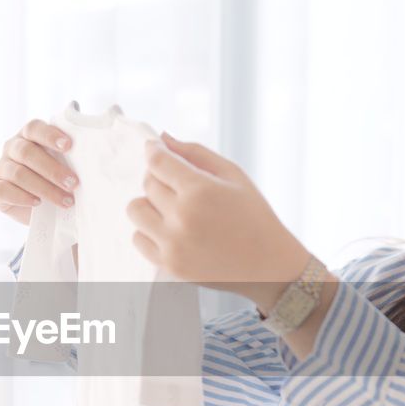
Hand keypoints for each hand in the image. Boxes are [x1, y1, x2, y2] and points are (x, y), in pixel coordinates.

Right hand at [0, 119, 80, 225]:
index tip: (69, 146)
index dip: (50, 135)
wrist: (42, 210)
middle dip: (52, 169)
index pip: (34, 128)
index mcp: (28, 136)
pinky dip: (22, 197)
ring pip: (18, 174)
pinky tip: (38, 203)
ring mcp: (1, 167)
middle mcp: (12, 148)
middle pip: (26, 152)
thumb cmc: (57, 181)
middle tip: (74, 183)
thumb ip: (72, 157)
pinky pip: (3, 190)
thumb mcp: (66, 166)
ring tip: (65, 201)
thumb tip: (96, 155)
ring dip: (44, 188)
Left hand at [127, 132, 311, 307]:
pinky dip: (149, 231)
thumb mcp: (234, 176)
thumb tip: (162, 139)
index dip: (153, 151)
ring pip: (136, 210)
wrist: (268, 266)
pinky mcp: (169, 265)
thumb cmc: (254, 216)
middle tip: (178, 185)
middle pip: (147, 184)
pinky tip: (171, 230)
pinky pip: (138, 238)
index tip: (154, 149)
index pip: (158, 162)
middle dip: (158, 177)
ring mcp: (173, 245)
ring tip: (172, 209)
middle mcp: (182, 218)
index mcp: (200, 191)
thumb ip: (196, 153)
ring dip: (149, 204)